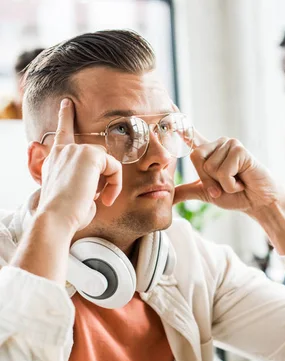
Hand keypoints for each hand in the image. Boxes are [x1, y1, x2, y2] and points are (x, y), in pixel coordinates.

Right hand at [36, 98, 121, 233]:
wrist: (56, 217)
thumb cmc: (65, 215)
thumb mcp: (72, 196)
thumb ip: (82, 184)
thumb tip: (95, 187)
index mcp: (54, 159)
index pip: (61, 133)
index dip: (65, 117)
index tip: (67, 103)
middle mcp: (62, 150)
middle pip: (97, 155)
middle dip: (105, 177)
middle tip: (100, 198)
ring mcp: (75, 150)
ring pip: (106, 162)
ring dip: (110, 182)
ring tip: (101, 200)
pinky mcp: (90, 155)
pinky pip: (114, 167)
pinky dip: (115, 184)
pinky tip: (105, 198)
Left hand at [174, 131, 284, 217]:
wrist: (257, 201)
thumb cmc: (235, 196)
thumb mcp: (206, 194)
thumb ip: (187, 191)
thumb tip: (168, 197)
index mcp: (209, 152)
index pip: (191, 134)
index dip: (179, 121)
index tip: (168, 104)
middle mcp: (218, 144)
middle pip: (196, 158)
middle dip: (207, 180)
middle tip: (223, 187)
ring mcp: (230, 144)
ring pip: (210, 167)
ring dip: (222, 184)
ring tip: (236, 182)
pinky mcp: (240, 149)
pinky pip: (223, 171)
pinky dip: (231, 184)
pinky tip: (242, 181)